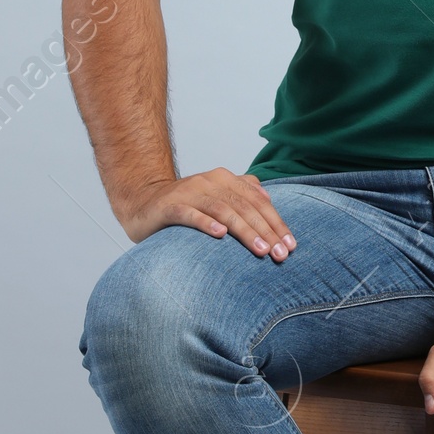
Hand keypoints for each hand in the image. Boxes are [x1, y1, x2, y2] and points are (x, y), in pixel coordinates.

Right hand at [118, 169, 296, 259]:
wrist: (143, 202)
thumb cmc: (186, 206)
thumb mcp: (217, 198)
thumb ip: (241, 194)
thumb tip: (268, 199)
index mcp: (225, 179)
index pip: (258, 202)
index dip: (276, 223)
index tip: (291, 246)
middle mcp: (210, 182)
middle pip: (245, 207)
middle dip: (266, 231)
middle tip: (281, 254)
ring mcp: (189, 192)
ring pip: (223, 210)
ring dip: (244, 230)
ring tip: (261, 249)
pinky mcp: (170, 206)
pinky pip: (190, 214)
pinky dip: (206, 223)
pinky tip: (220, 235)